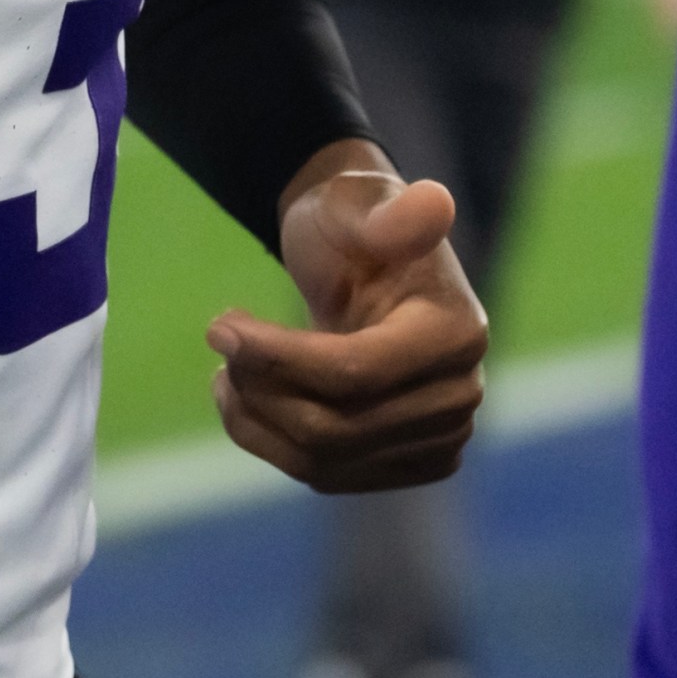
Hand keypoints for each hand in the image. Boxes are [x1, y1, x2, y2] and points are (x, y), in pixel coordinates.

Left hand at [207, 148, 485, 492]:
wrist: (362, 259)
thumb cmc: (352, 221)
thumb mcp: (356, 202)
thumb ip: (388, 213)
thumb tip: (434, 203)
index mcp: (456, 332)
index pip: (357, 372)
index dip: (279, 358)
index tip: (217, 328)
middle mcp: (460, 395)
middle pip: (339, 426)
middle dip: (262, 387)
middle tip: (219, 338)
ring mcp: (440, 438)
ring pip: (326, 460)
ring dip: (258, 421)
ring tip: (223, 372)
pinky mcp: (407, 463)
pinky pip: (328, 474)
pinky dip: (273, 444)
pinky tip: (244, 399)